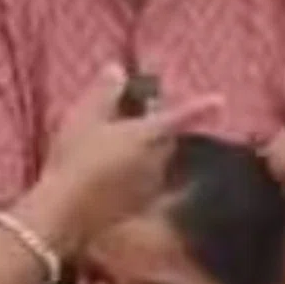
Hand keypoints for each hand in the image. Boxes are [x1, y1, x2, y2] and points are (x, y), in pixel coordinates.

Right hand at [35, 64, 222, 250]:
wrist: (64, 214)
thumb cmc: (76, 159)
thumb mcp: (84, 118)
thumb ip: (105, 92)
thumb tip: (118, 69)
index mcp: (150, 133)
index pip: (182, 115)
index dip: (201, 106)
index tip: (220, 101)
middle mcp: (158, 159)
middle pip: (166, 138)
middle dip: (155, 129)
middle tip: (130, 120)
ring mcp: (151, 184)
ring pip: (155, 162)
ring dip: (143, 154)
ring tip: (110, 152)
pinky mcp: (139, 206)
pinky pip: (142, 184)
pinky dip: (133, 177)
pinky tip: (108, 179)